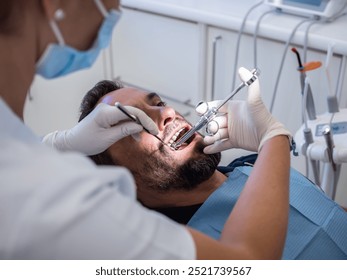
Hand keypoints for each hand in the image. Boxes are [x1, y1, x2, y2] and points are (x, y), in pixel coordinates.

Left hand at [42, 103, 157, 154]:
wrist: (72, 143)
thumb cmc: (86, 142)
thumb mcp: (107, 139)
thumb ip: (124, 130)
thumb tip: (139, 126)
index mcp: (106, 113)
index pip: (131, 112)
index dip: (144, 120)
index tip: (154, 130)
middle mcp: (107, 108)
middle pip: (131, 112)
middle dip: (143, 122)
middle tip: (153, 133)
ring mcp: (107, 111)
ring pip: (128, 116)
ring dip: (136, 125)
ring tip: (141, 138)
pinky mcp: (107, 116)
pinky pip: (123, 118)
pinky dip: (129, 126)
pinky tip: (134, 135)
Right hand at [200, 67, 290, 153]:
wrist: (269, 136)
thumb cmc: (263, 117)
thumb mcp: (255, 99)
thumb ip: (250, 83)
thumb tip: (242, 69)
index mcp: (234, 108)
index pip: (217, 106)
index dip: (207, 108)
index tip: (200, 111)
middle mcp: (232, 119)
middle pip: (215, 121)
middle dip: (211, 125)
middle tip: (213, 128)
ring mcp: (233, 131)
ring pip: (217, 133)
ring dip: (211, 137)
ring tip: (208, 140)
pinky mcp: (235, 142)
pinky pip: (222, 145)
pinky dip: (214, 147)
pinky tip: (207, 149)